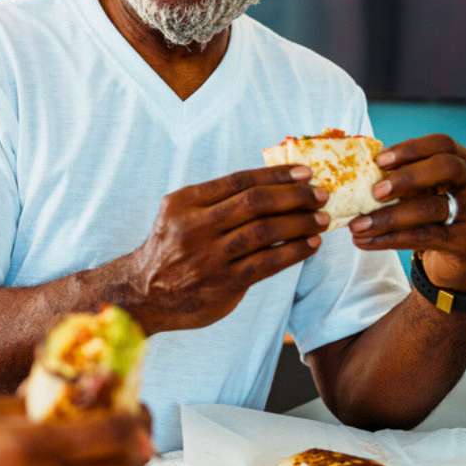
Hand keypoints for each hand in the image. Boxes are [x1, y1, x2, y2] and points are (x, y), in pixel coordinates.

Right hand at [122, 166, 329, 332]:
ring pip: (265, 231)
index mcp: (184, 202)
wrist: (144, 293)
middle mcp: (194, 226)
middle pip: (255, 202)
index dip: (276, 174)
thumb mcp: (180, 215)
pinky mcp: (223, 282)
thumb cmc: (172, 250)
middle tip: (320, 195)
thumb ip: (215, 202)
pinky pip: (267, 262)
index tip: (305, 172)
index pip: (239, 180)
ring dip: (300, 222)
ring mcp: (209, 255)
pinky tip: (310, 245)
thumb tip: (272, 187)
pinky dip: (293, 251)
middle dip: (294, 196)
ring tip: (321, 219)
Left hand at [349, 134, 465, 290]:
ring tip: (357, 226)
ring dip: (389, 217)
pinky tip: (367, 241)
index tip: (378, 160)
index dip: (410, 149)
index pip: (442, 144)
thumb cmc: (432, 207)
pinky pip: (426, 237)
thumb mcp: (421, 187)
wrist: (460, 249)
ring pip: (432, 208)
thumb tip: (354, 170)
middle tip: (375, 192)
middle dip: (408, 177)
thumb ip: (399, 175)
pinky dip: (391, 239)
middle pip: (447, 168)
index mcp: (462, 159)